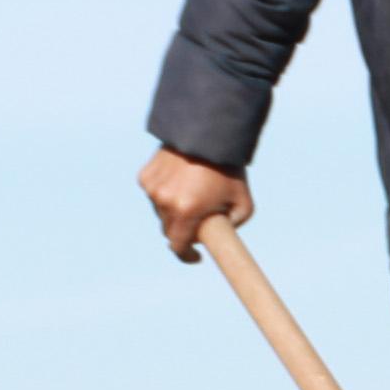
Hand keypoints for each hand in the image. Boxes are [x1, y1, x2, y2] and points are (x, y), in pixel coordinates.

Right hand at [139, 146, 254, 260]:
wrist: (209, 132)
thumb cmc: (229, 169)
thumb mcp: (243, 204)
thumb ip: (233, 226)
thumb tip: (218, 235)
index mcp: (186, 212)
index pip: (178, 246)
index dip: (187, 255)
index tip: (195, 256)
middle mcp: (164, 202)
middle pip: (169, 230)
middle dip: (183, 231)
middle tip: (198, 222)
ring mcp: (152, 188)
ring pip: (161, 212)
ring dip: (173, 211)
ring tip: (192, 194)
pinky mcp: (145, 176)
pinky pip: (154, 194)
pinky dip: (164, 193)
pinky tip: (180, 181)